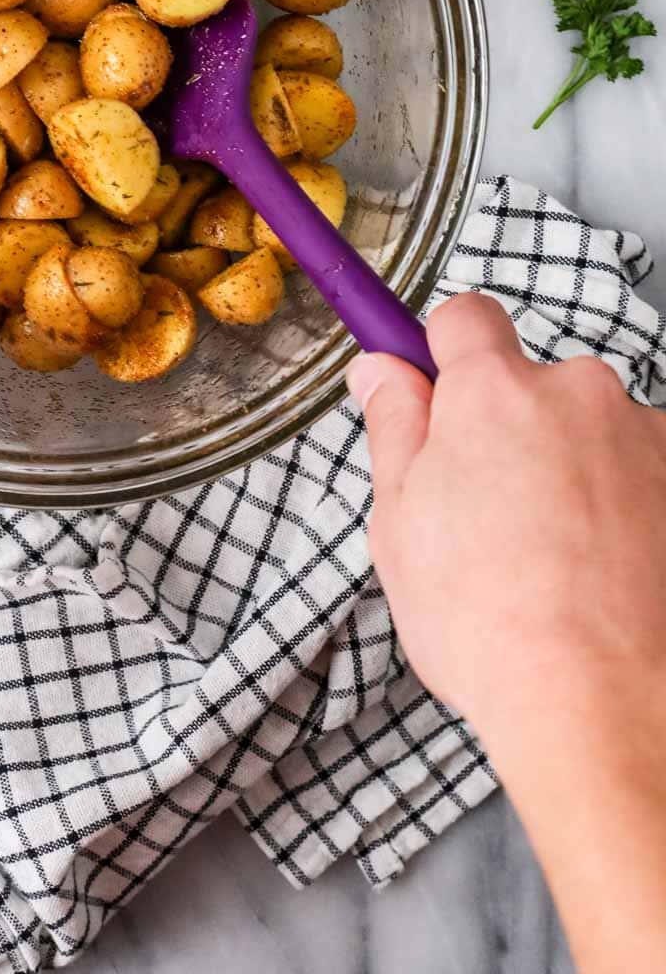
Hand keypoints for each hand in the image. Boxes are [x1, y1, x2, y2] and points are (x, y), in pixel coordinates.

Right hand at [350, 293, 665, 739]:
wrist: (601, 703)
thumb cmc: (488, 620)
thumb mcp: (399, 521)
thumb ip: (394, 426)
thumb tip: (381, 371)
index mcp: (494, 390)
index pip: (466, 317)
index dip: (443, 352)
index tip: (433, 388)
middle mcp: (579, 392)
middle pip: (534, 385)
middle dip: (513, 430)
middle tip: (489, 511)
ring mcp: (646, 437)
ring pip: (594, 432)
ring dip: (576, 469)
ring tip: (556, 559)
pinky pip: (646, 474)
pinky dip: (628, 507)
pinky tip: (606, 572)